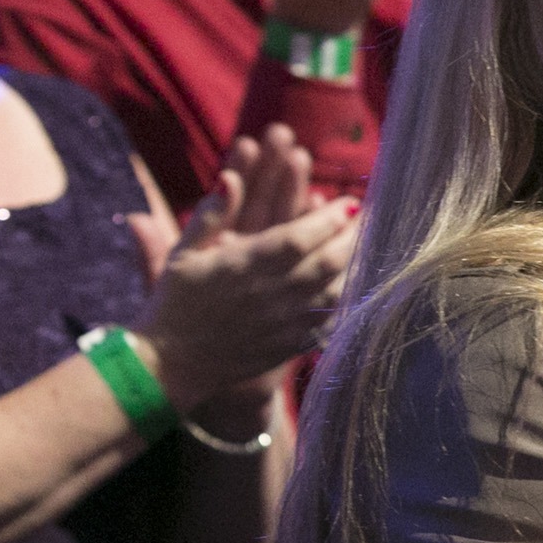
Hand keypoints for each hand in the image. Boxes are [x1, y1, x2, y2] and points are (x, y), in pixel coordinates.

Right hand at [136, 128, 360, 406]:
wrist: (170, 365)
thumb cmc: (173, 303)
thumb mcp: (182, 253)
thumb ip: (210, 214)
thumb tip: (230, 177)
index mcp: (246, 265)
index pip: (300, 235)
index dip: (331, 217)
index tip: (349, 200)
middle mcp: (271, 293)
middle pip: (328, 260)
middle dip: (355, 235)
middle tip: (372, 217)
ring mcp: (285, 322)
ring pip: (336, 290)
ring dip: (357, 264)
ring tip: (371, 245)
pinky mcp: (290, 345)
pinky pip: (329, 319)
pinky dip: (346, 298)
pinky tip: (356, 282)